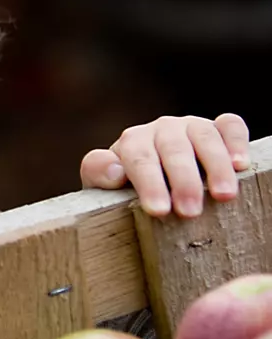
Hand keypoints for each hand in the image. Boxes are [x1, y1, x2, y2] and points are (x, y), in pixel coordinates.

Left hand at [80, 113, 250, 217]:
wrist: (148, 176)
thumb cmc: (124, 187)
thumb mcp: (102, 184)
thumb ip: (98, 174)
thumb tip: (115, 172)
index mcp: (132, 142)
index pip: (139, 160)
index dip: (149, 184)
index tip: (159, 210)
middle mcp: (161, 129)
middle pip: (174, 151)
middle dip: (183, 182)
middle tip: (190, 212)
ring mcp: (190, 126)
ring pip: (204, 138)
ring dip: (215, 167)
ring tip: (223, 196)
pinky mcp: (216, 128)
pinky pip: (229, 126)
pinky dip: (236, 141)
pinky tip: (240, 165)